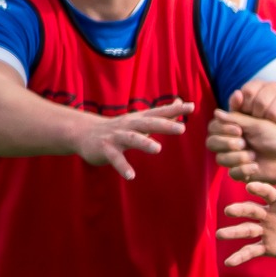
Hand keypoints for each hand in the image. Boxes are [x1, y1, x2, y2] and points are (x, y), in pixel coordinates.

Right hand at [72, 100, 192, 179]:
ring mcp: (117, 137)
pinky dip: (123, 166)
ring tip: (157, 149)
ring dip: (144, 143)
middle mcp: (129, 125)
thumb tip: (181, 101)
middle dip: (164, 125)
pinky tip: (131, 175)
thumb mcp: (140, 119)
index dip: (174, 109)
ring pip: (132, 138)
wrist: (84, 133)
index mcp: (139, 119)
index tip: (191, 106)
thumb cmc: (119, 128)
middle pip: (148, 123)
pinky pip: (115, 158)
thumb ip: (162, 113)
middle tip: (182, 128)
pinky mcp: (105, 149)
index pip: (159, 112)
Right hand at [209, 108, 275, 186]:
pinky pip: (232, 173)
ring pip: (220, 159)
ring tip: (253, 155)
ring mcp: (236, 158)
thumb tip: (216, 112)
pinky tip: (256, 166)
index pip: (213, 127)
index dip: (221, 129)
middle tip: (243, 142)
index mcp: (234, 128)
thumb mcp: (258, 125)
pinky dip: (243, 169)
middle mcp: (232, 143)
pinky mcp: (242, 173)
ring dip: (236, 157)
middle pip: (211, 143)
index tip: (238, 130)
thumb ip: (236, 119)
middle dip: (226, 143)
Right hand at [218, 170, 275, 264]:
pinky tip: (228, 262)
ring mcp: (265, 230)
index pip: (266, 193)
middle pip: (251, 210)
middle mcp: (267, 214)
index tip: (250, 187)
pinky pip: (251, 251)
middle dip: (240, 210)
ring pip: (246, 230)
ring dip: (233, 232)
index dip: (259, 189)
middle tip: (229, 211)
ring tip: (219, 234)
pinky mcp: (267, 246)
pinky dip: (240, 256)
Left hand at [226, 79, 275, 138]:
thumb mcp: (243, 114)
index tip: (248, 116)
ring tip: (269, 127)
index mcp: (258, 84)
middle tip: (259, 124)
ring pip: (274, 112)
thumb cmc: (258, 122)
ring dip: (269, 124)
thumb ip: (236, 106)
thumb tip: (237, 93)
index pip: (249, 92)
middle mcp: (274, 87)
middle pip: (261, 102)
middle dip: (257, 117)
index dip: (245, 107)